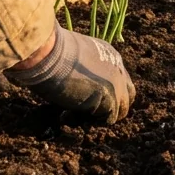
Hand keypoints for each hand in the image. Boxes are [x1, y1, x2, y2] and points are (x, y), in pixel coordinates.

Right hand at [6, 25, 134, 121]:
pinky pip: (107, 119)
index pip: (118, 79)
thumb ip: (83, 69)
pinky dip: (89, 122)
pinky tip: (67, 115)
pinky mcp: (110, 98)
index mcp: (109, 54)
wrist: (48, 53)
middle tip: (85, 112)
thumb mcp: (73, 57)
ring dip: (98, 116)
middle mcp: (118, 68)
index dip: (103, 92)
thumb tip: (75, 83)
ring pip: (119, 110)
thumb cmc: (50, 52)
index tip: (83, 97)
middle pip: (126, 96)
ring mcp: (117, 84)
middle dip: (109, 107)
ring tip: (72, 113)